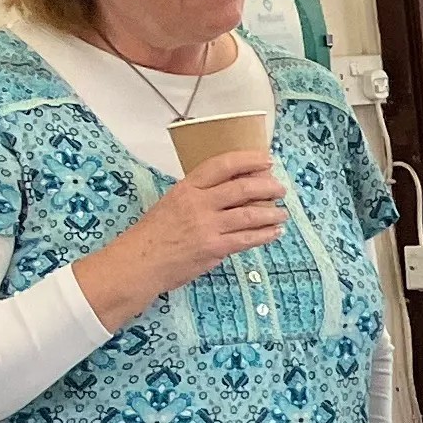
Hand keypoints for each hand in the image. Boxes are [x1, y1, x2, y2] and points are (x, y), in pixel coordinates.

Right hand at [80, 151, 285, 327]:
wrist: (139, 263)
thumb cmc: (153, 235)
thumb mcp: (171, 203)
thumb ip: (199, 196)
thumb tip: (231, 192)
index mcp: (187, 188)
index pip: (221, 165)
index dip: (247, 160)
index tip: (265, 160)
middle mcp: (198, 204)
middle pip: (241, 188)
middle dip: (267, 186)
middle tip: (279, 188)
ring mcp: (207, 226)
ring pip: (249, 215)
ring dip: (271, 213)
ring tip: (282, 212)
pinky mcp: (214, 248)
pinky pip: (247, 239)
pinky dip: (265, 235)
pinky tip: (274, 232)